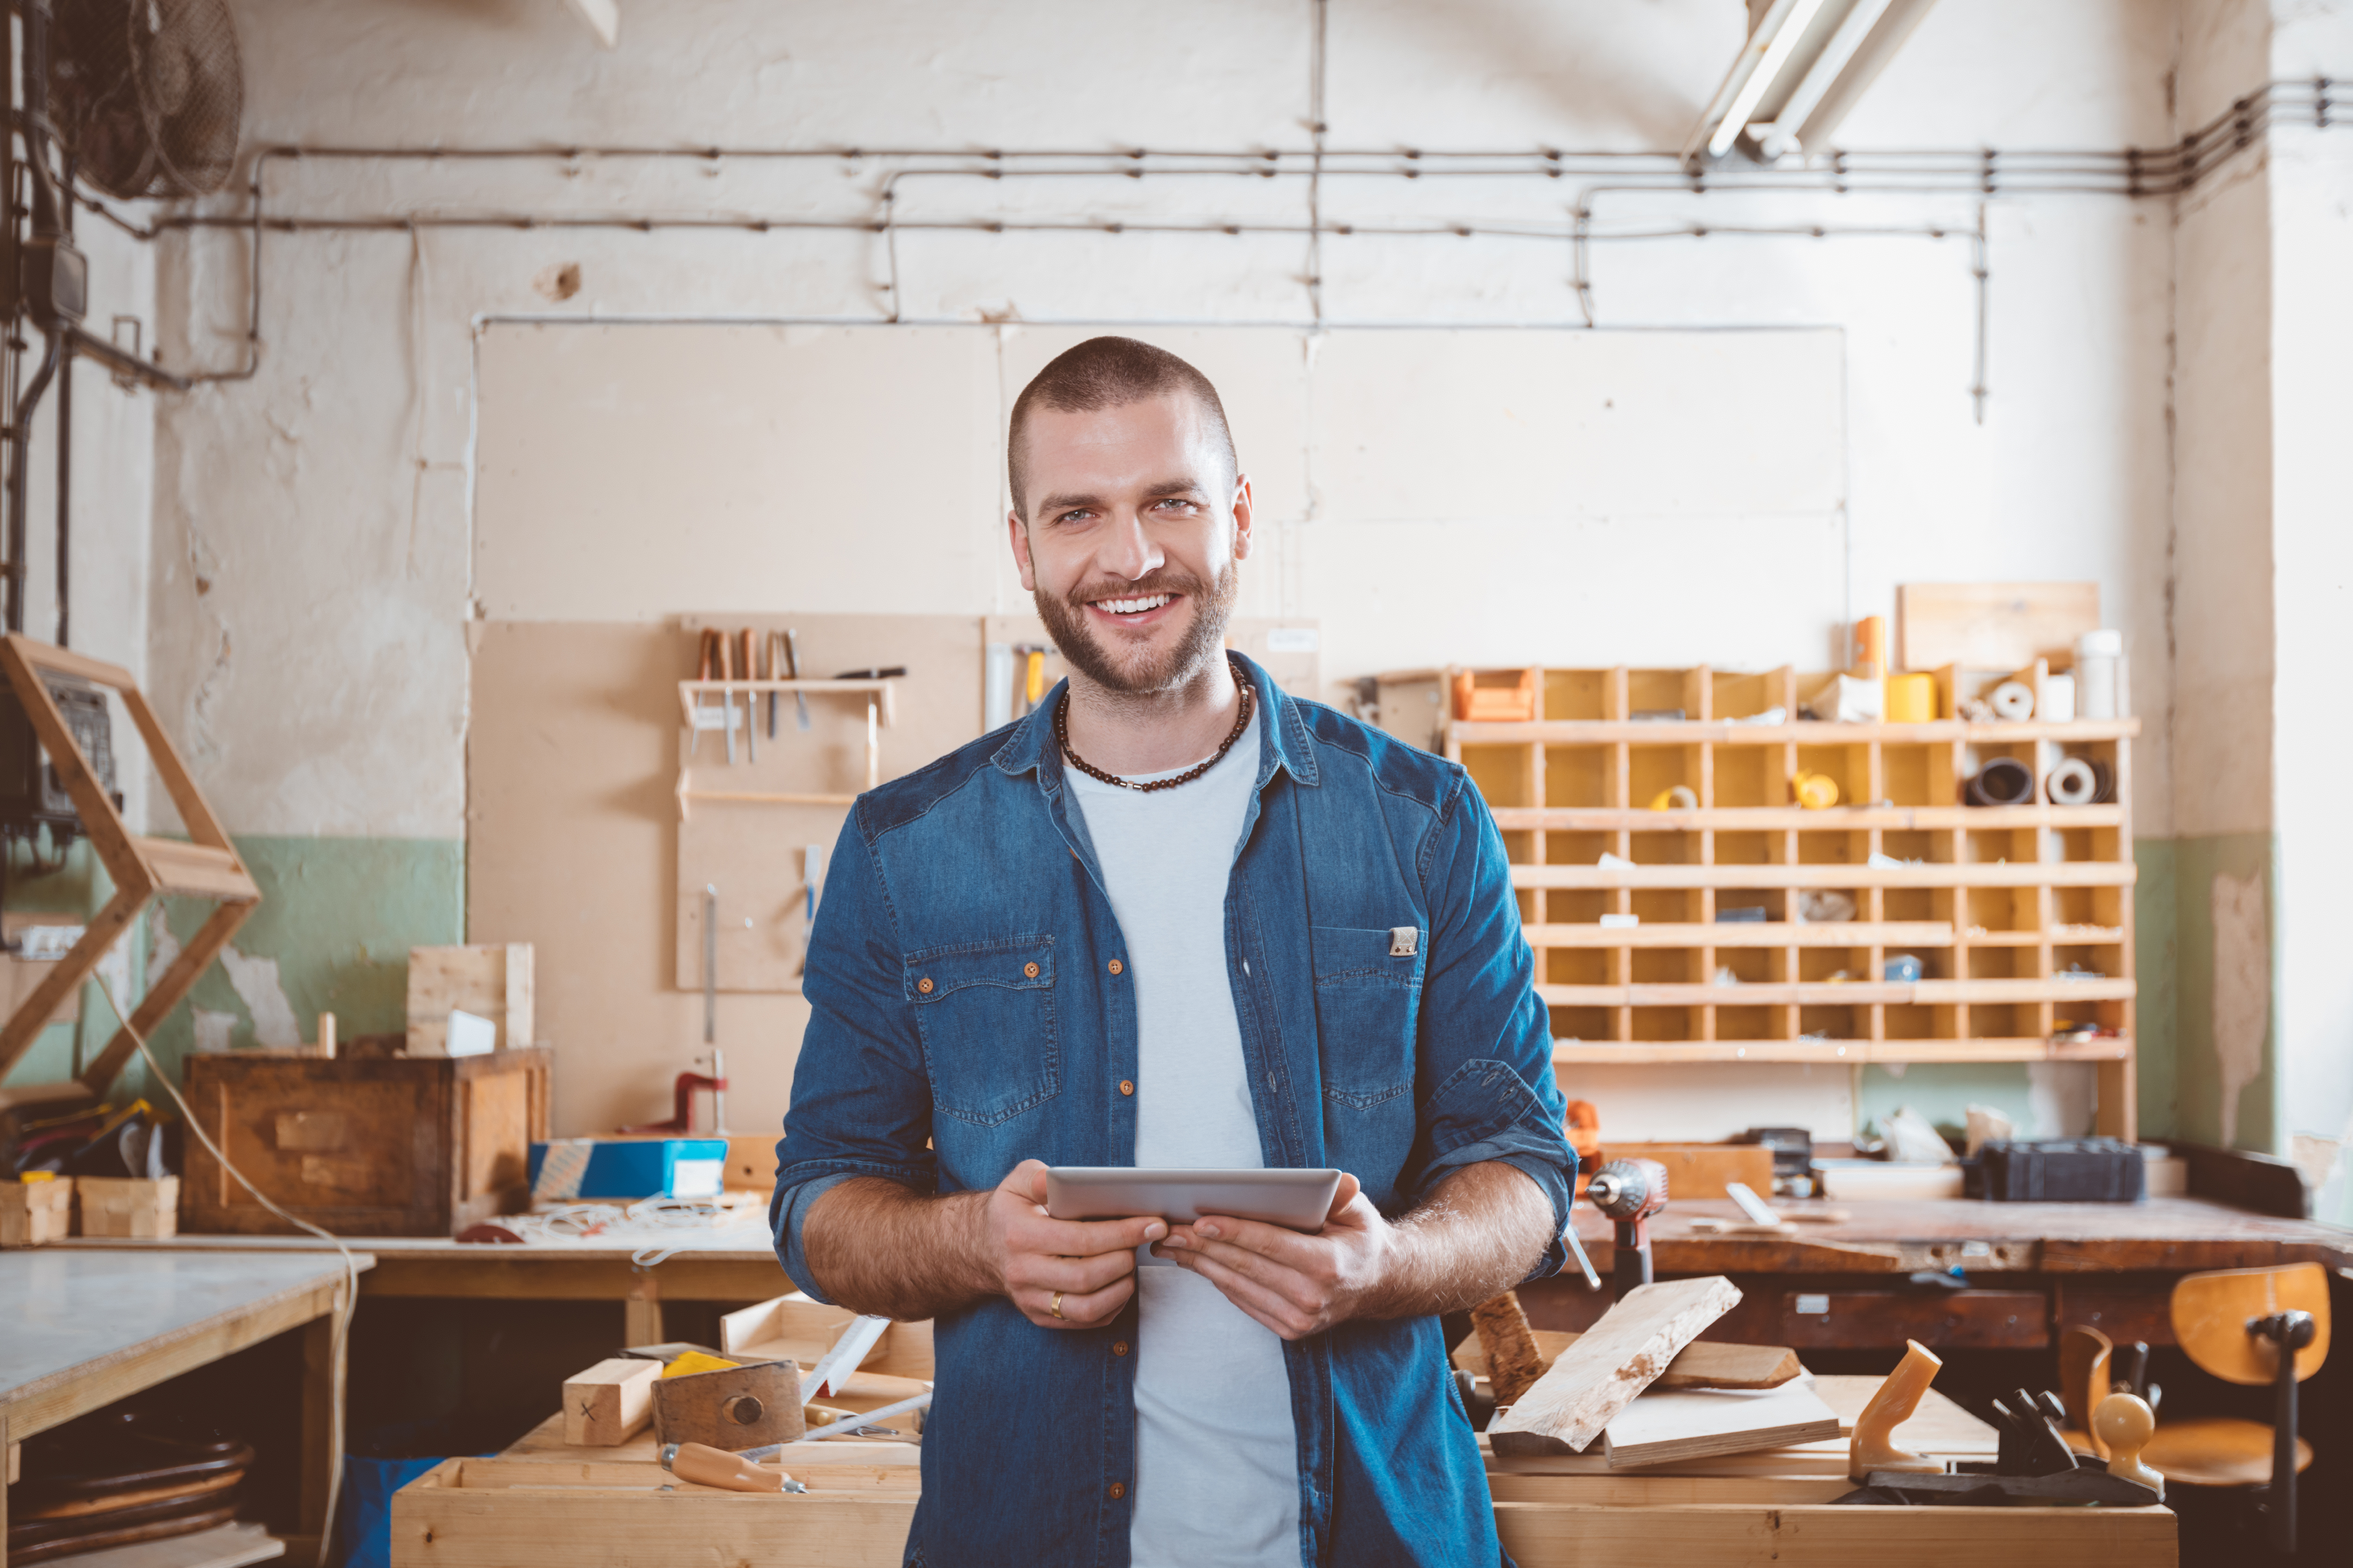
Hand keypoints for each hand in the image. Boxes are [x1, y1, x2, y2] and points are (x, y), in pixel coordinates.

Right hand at [979, 1159, 1166, 1329]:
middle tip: (1145, 1241)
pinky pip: (1083, 1321)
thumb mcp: (1016, 1183)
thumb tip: (1057, 1178)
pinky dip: (1110, 1307)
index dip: (1123, 1233)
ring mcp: (1031, 1299)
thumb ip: (1038, 1177)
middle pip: (1087, 1277)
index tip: (1153, 1224)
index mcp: (1021, 1236)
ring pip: (1087, 1307)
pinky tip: (1119, 1284)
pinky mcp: (1039, 1317)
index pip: (1081, 1239)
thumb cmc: (1010, 1211)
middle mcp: (1023, 1272)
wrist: (980, 1248)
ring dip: (1121, 1288)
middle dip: (1125, 1259)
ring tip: (1132, 1265)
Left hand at [1154, 1173, 1394, 1339]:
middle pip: (1246, 1266)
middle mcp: (1311, 1297)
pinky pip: (1242, 1301)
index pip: (1270, 1245)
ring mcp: (1298, 1319)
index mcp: (1328, 1265)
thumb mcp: (1359, 1212)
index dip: (1234, 1232)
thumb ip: (1345, 1196)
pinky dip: (1217, 1280)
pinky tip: (1196, 1262)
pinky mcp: (1288, 1329)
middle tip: (1168, 1228)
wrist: (1376, 1285)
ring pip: (1237, 1286)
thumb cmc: (1360, 1239)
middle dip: (1203, 1246)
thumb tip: (1339, 1181)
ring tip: (1171, 1244)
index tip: (1200, 1221)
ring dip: (1200, 1264)